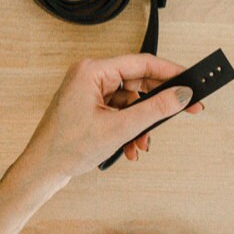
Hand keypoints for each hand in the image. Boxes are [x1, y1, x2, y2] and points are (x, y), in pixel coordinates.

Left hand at [16, 55, 202, 184]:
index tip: (192, 81)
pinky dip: (128, 129)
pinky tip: (129, 148)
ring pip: (130, 102)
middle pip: (137, 82)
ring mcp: (88, 92)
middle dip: (157, 105)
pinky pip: (119, 112)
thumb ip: (154, 110)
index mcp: (92, 71)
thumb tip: (181, 95)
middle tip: (186, 110)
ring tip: (141, 144)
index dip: (170, 72)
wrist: (41, 171)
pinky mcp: (89, 107)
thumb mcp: (119, 128)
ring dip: (141, 124)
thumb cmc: (67, 147)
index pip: (141, 63)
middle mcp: (89, 76)